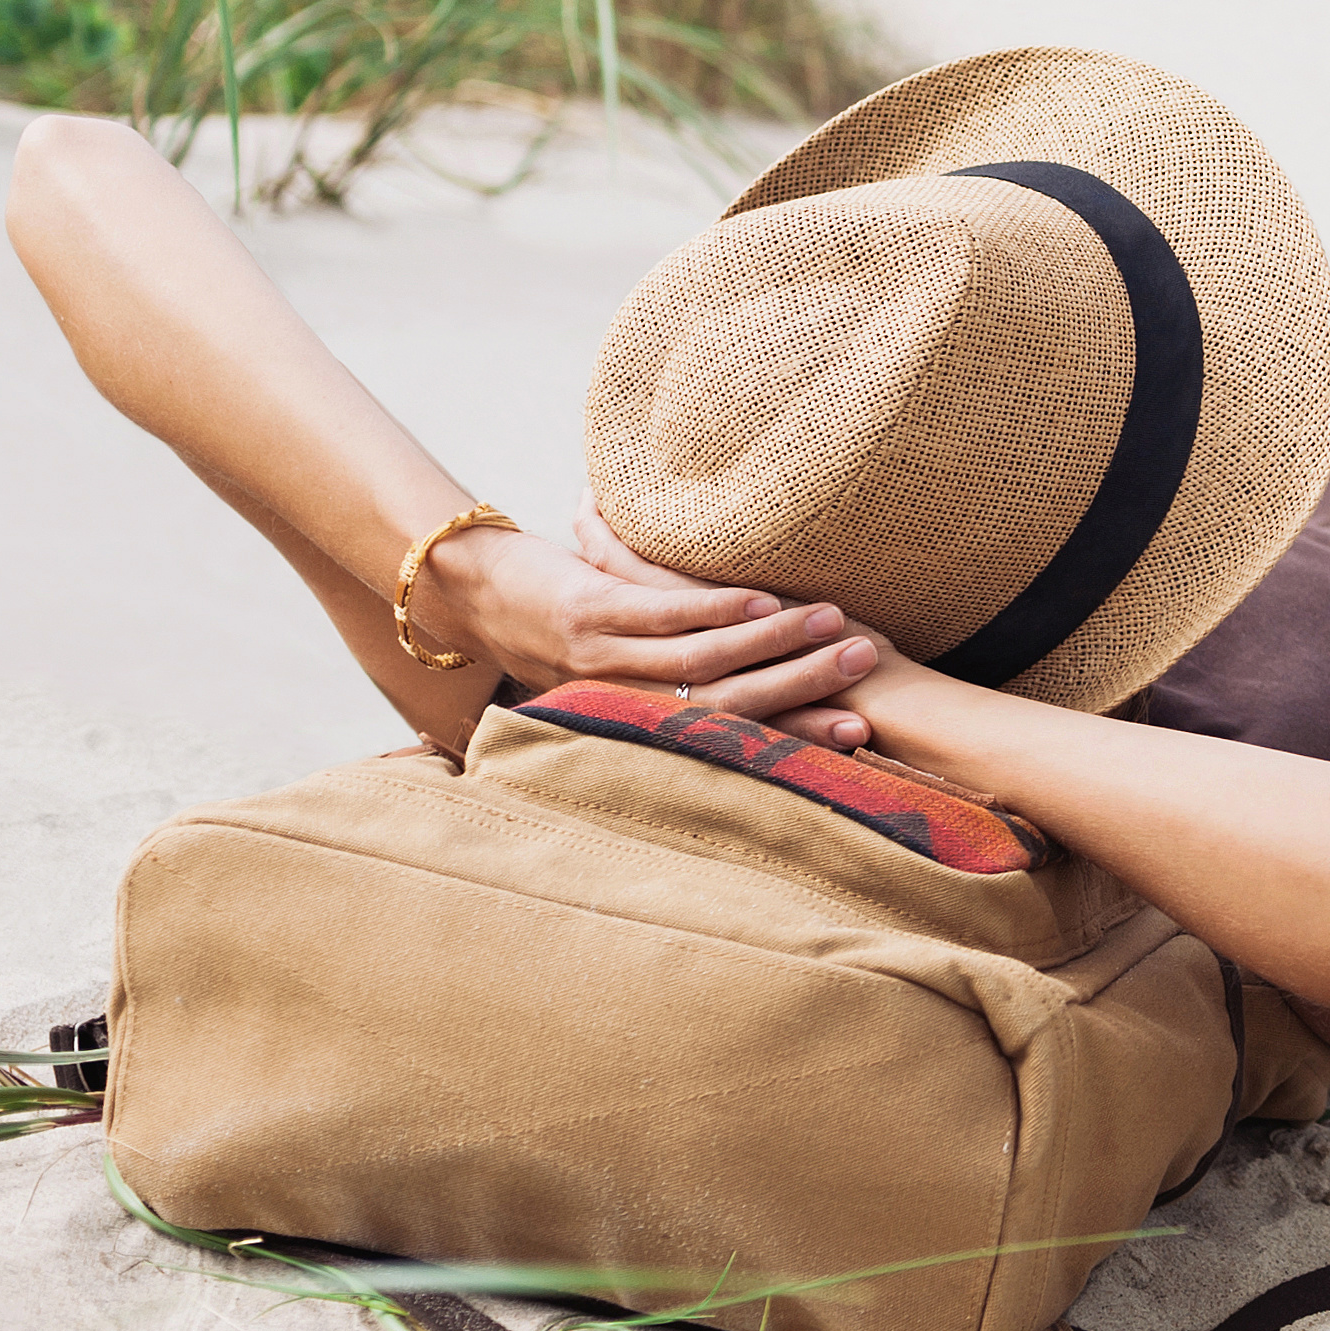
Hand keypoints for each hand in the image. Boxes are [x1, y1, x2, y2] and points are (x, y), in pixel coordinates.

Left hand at [414, 499, 880, 719]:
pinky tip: (762, 602)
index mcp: (637, 720)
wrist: (465, 593)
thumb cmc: (550, 632)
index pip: (730, 734)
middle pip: (727, 702)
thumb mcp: (606, 677)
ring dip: (773, 647)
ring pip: (700, 660)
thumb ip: (663, 694)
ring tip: (834, 628)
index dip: (796, 737)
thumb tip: (752, 710)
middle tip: (864, 669)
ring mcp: (603, 657)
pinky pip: (660, 615)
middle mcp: (622, 698)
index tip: (861, 736)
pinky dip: (716, 610)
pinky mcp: (586, 610)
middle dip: (802, 688)